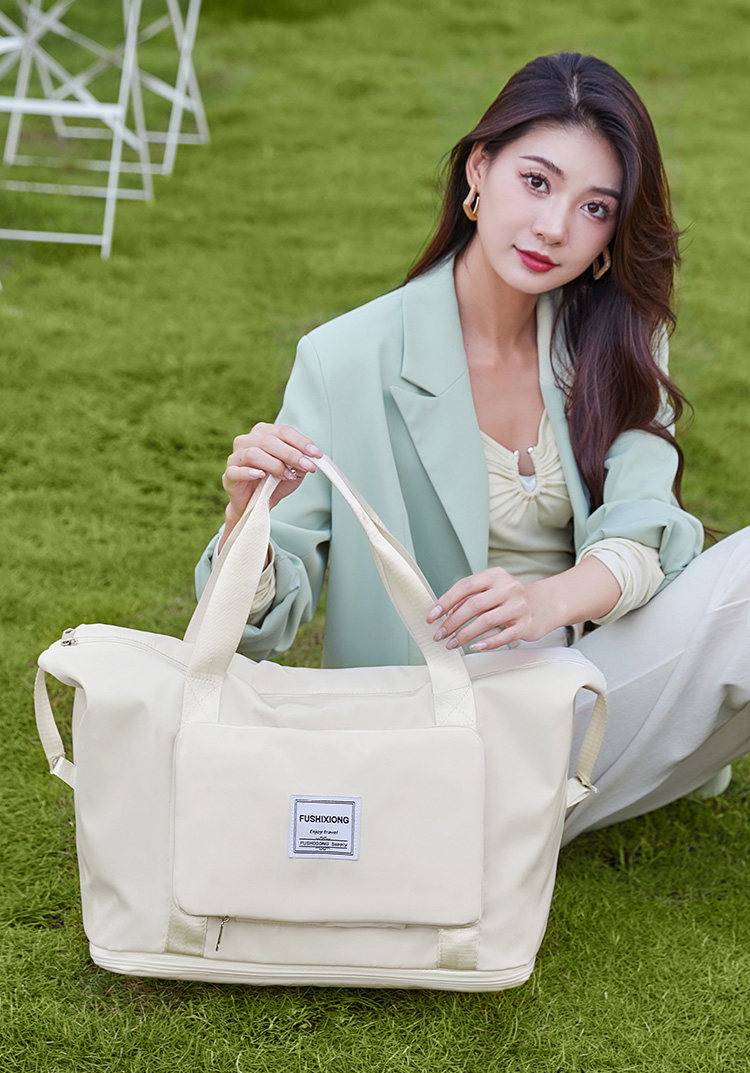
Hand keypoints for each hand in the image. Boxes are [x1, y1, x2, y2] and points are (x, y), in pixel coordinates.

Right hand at [219, 423, 322, 551]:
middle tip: (307, 466)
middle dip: (292, 454)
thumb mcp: (293, 472)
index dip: (301, 441)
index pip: (283, 431)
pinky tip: (261, 476)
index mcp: (264, 434)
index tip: (316, 454)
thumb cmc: (273, 483)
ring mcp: (236, 457)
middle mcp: (247, 441)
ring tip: (287, 475)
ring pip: (254, 453)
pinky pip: (237, 470)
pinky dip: (250, 472)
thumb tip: (310, 457)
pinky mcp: (229, 474)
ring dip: (274, 465)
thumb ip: (300, 463)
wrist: (256, 504)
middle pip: (269, 441)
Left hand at [425, 567, 557, 650]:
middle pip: (473, 605)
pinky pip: (503, 636)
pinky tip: (474, 647)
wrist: (546, 604)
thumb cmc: (511, 599)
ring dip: (465, 635)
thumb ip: (471, 598)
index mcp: (495, 576)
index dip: (446, 601)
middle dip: (452, 622)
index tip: (432, 616)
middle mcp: (508, 588)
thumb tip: (444, 613)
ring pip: (486, 621)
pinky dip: (487, 643)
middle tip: (440, 635)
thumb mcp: (492, 590)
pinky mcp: (526, 625)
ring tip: (452, 644)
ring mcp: (519, 606)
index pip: (465, 586)